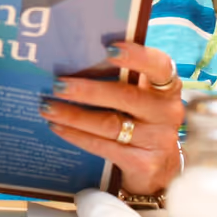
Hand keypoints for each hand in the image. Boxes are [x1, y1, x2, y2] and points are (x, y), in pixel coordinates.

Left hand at [39, 42, 184, 195]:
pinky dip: (77, 136)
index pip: (159, 66)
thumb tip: (76, 57)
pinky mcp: (144, 163)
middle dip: (88, 90)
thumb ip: (123, 78)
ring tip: (48, 107)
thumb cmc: (141, 120)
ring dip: (74, 115)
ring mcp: (158, 140)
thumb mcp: (140, 97)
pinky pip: (103, 146)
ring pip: (110, 124)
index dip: (136, 56)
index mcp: (167, 87)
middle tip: (58, 84)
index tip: (108, 48)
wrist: (159, 167)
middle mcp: (167, 112)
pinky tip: (58, 127)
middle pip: (127, 97)